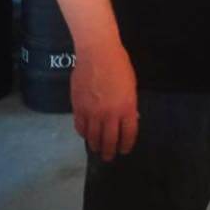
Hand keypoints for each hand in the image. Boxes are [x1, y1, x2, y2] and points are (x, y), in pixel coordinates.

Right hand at [71, 43, 138, 161]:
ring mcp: (92, 112)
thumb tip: (129, 118)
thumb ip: (129, 104)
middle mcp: (110, 114)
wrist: (97, 52)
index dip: (127, 144)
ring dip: (96, 146)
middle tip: (109, 157)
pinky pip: (80, 127)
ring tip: (97, 149)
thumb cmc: (119, 64)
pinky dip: (83, 133)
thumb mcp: (131, 85)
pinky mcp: (78, 108)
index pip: (128, 134)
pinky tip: (86, 134)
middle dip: (110, 151)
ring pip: (93, 137)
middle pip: (110, 141)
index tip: (125, 150)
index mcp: (127, 107)